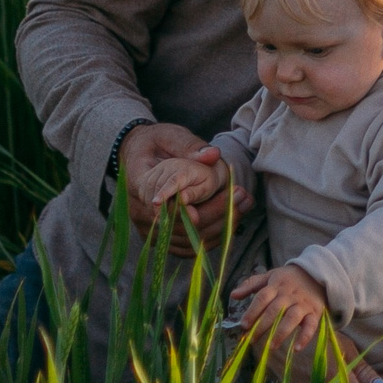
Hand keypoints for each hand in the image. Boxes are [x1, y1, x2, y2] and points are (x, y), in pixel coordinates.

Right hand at [117, 126, 245, 251]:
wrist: (140, 155)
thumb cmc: (156, 142)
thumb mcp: (170, 136)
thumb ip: (190, 145)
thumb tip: (212, 155)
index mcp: (138, 183)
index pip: (160, 204)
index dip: (186, 208)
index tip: (216, 199)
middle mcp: (140, 211)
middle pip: (179, 225)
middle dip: (215, 212)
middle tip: (242, 194)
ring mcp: (149, 228)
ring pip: (187, 239)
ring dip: (219, 226)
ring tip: (244, 203)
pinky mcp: (161, 238)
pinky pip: (188, 246)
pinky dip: (212, 236)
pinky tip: (232, 218)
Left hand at [226, 265, 333, 364]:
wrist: (317, 273)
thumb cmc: (288, 278)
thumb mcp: (269, 276)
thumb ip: (251, 285)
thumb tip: (233, 295)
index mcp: (276, 286)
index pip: (262, 297)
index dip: (253, 311)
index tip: (244, 324)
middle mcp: (289, 295)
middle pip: (275, 310)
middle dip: (262, 325)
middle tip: (252, 339)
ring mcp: (302, 304)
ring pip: (292, 318)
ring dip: (281, 332)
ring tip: (271, 346)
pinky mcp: (314, 312)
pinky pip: (311, 325)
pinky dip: (305, 337)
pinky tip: (296, 348)